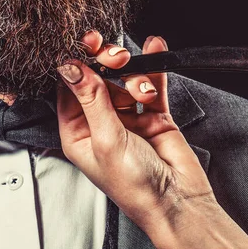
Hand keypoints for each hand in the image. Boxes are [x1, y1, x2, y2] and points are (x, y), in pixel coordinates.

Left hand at [57, 34, 247, 248]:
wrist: (178, 203)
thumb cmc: (134, 186)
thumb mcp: (106, 140)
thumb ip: (91, 100)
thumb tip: (69, 68)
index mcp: (77, 131)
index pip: (69, 89)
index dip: (75, 65)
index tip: (82, 45)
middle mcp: (100, 121)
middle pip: (96, 79)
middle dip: (105, 62)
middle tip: (114, 55)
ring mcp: (127, 116)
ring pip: (123, 78)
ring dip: (133, 75)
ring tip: (141, 85)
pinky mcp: (152, 113)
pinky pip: (149, 82)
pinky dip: (152, 68)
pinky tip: (155, 48)